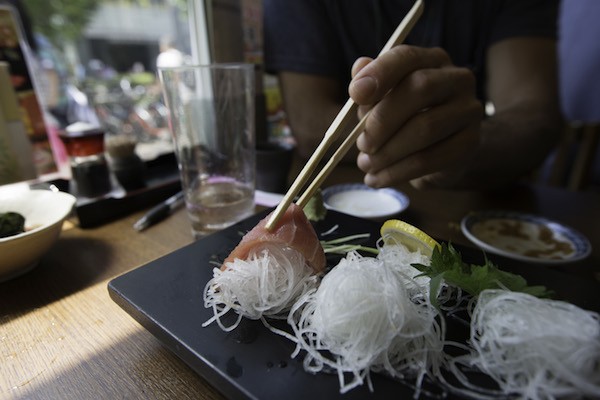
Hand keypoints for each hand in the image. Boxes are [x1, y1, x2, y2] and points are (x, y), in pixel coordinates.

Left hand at [349, 45, 482, 188]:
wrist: (442, 152)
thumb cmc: (405, 119)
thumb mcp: (383, 102)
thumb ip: (370, 88)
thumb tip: (358, 68)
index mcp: (432, 60)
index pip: (407, 57)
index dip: (380, 73)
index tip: (355, 94)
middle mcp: (457, 79)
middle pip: (420, 89)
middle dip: (383, 119)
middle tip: (362, 144)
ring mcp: (469, 111)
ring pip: (424, 128)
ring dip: (387, 152)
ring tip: (366, 164)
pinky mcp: (470, 143)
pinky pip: (429, 159)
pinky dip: (396, 172)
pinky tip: (377, 179)